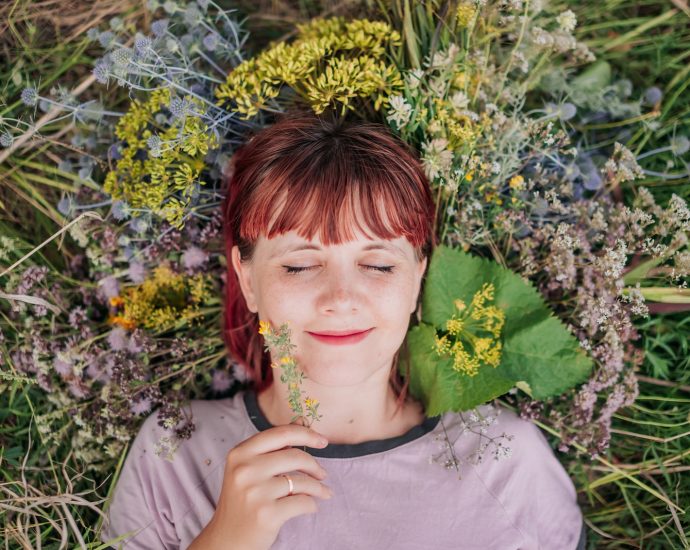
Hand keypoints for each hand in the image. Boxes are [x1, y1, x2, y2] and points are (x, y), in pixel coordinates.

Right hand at [188, 424, 331, 549]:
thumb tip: (302, 421)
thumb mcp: (249, 468)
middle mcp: (245, 469)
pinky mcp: (267, 514)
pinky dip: (312, 504)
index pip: (281, 433)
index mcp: (240, 453)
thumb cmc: (242, 501)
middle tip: (322, 473)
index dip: (306, 434)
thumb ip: (274, 446)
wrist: (227, 540)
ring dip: (318, 487)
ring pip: (302, 481)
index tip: (322, 441)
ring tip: (323, 492)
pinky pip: (303, 502)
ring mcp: (255, 492)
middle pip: (295, 456)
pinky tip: (311, 507)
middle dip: (314, 465)